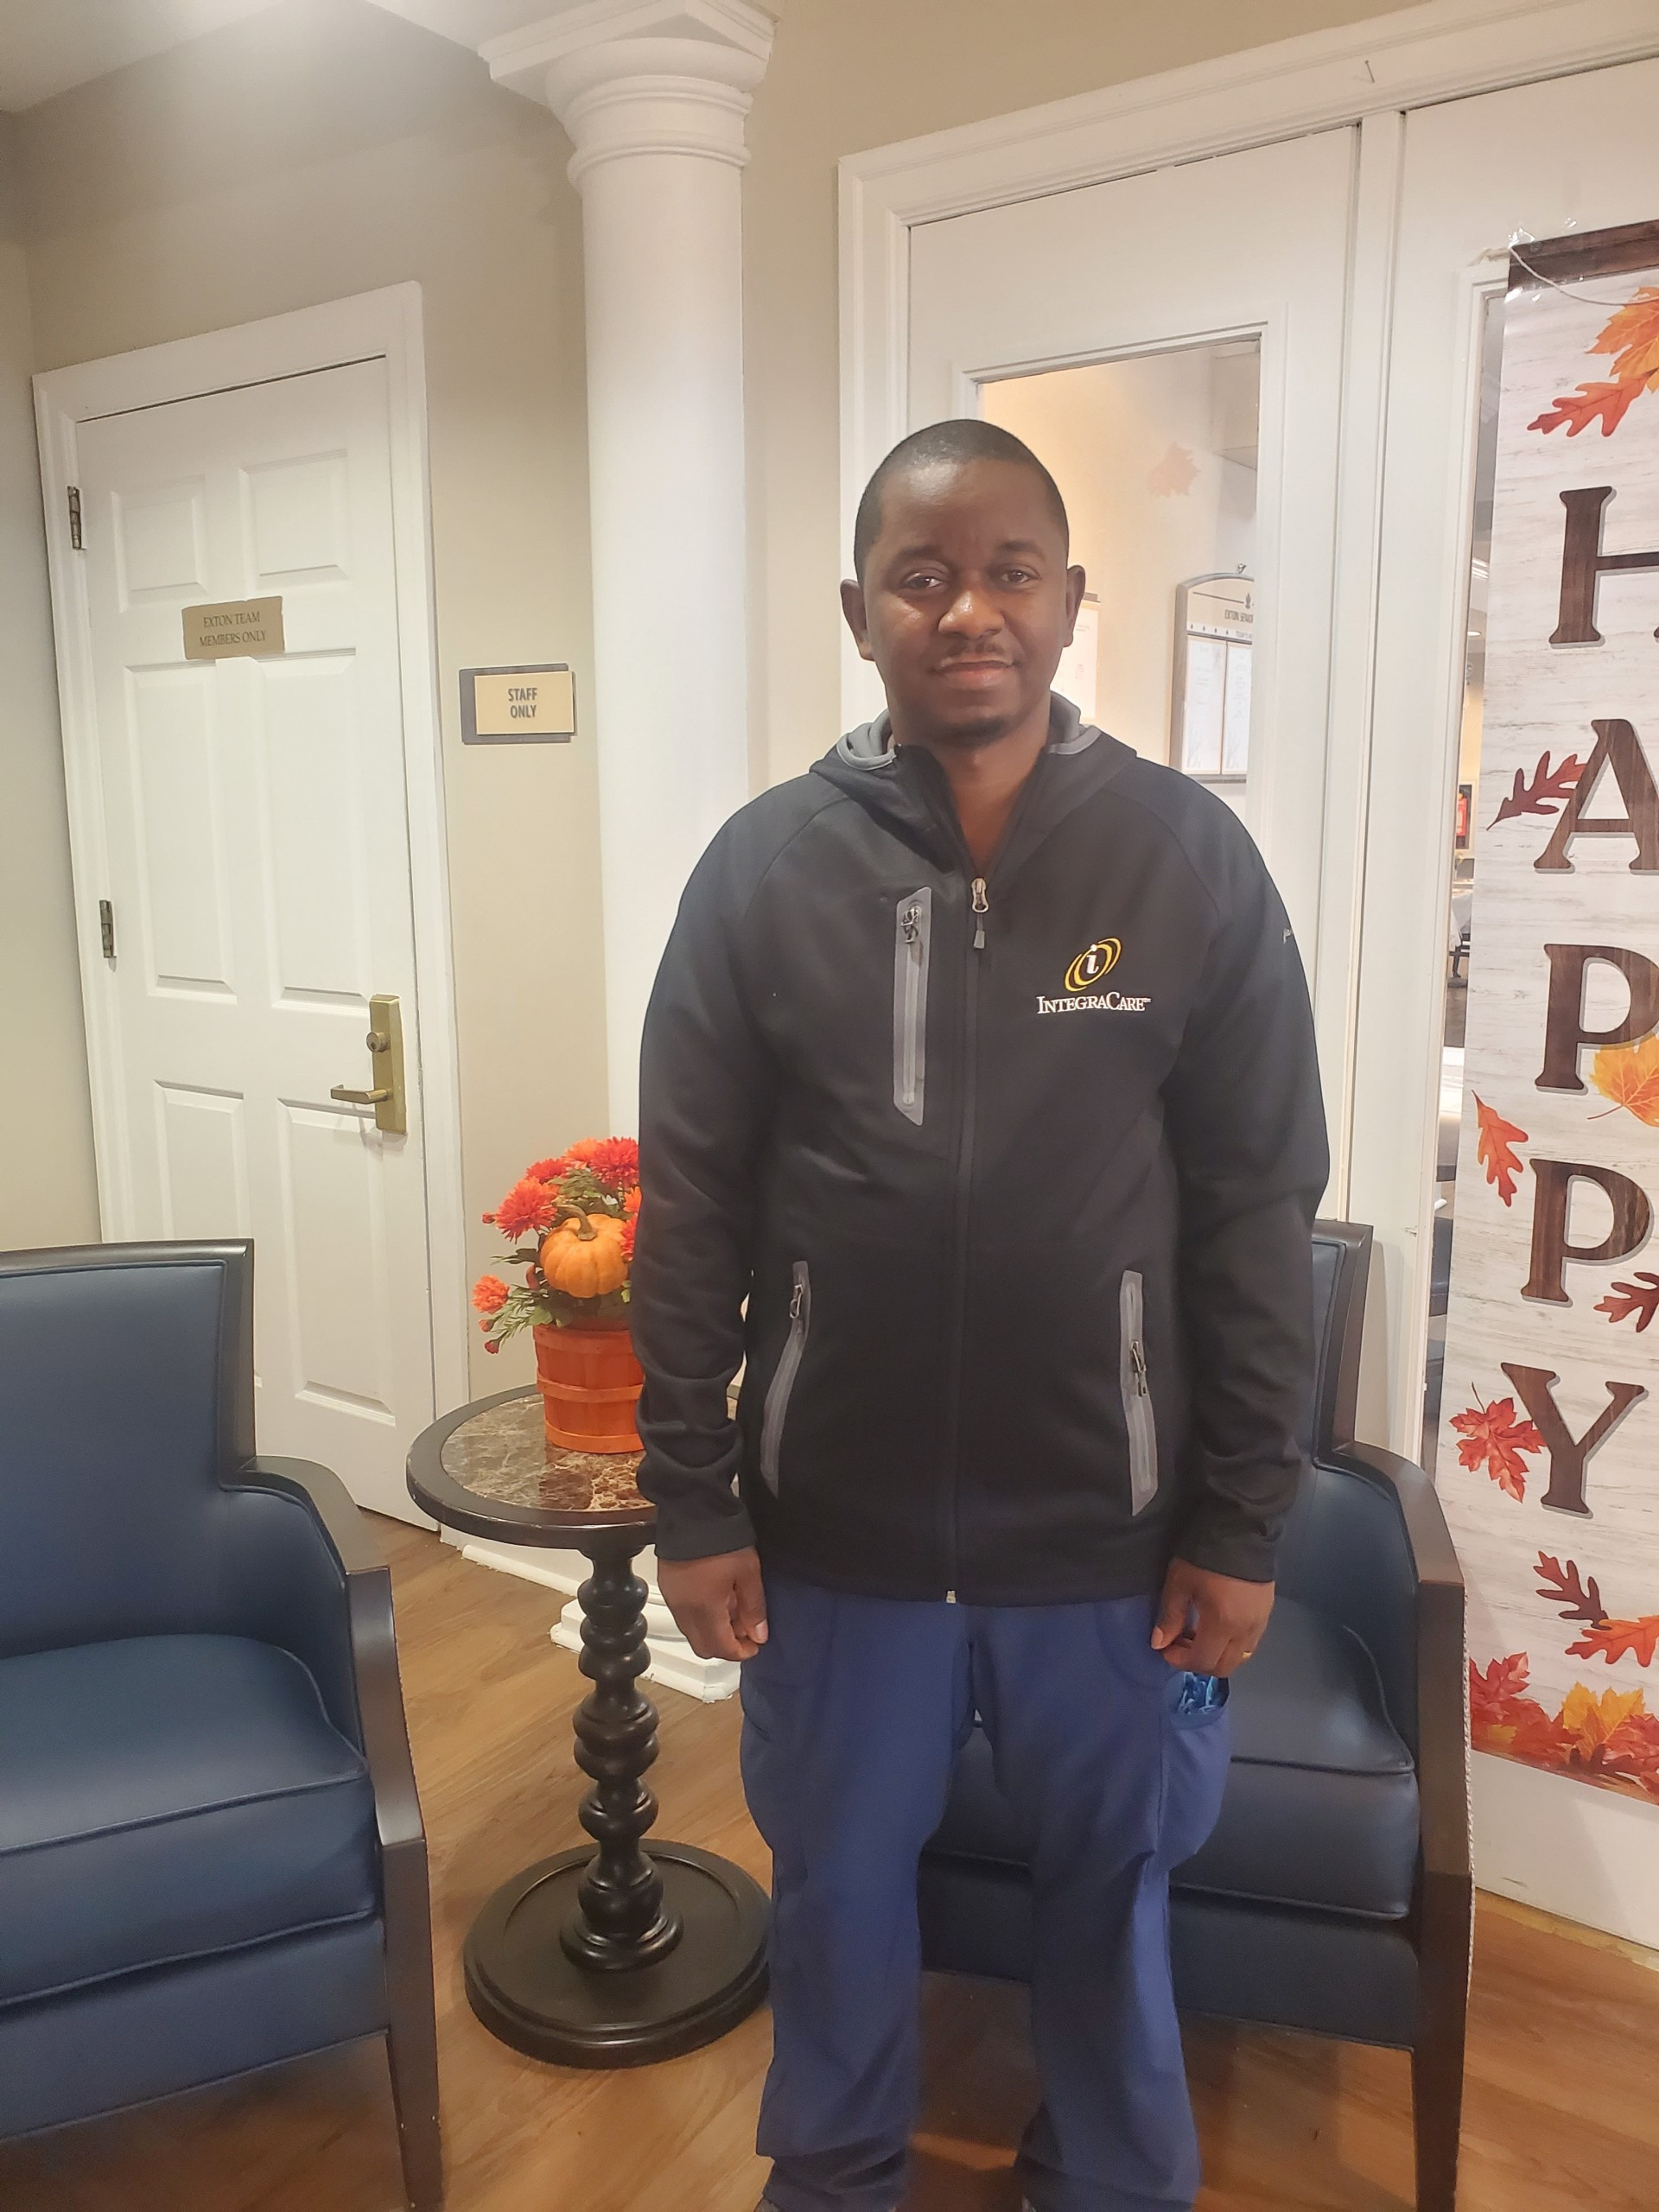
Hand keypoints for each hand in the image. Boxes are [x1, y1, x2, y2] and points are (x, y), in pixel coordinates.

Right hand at [657, 1548, 768, 1661]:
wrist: (692, 1510)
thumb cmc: (722, 1539)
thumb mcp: (748, 1573)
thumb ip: (754, 1608)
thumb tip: (759, 1635)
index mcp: (704, 1609)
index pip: (722, 1649)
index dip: (741, 1652)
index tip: (756, 1644)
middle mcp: (684, 1610)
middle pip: (703, 1647)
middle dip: (726, 1646)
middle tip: (746, 1631)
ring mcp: (673, 1599)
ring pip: (692, 1632)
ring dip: (713, 1632)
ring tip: (733, 1611)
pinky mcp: (667, 1586)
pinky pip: (683, 1615)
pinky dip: (700, 1618)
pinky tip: (716, 1599)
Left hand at [1151, 1559, 1272, 1676]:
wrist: (1242, 1529)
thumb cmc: (1206, 1554)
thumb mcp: (1179, 1582)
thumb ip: (1170, 1617)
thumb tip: (1159, 1643)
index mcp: (1223, 1624)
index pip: (1201, 1661)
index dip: (1179, 1660)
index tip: (1164, 1648)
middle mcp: (1245, 1631)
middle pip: (1223, 1666)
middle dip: (1198, 1662)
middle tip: (1180, 1643)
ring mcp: (1260, 1623)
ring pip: (1239, 1657)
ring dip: (1216, 1655)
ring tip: (1198, 1634)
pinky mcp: (1266, 1613)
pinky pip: (1249, 1643)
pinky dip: (1230, 1645)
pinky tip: (1216, 1626)